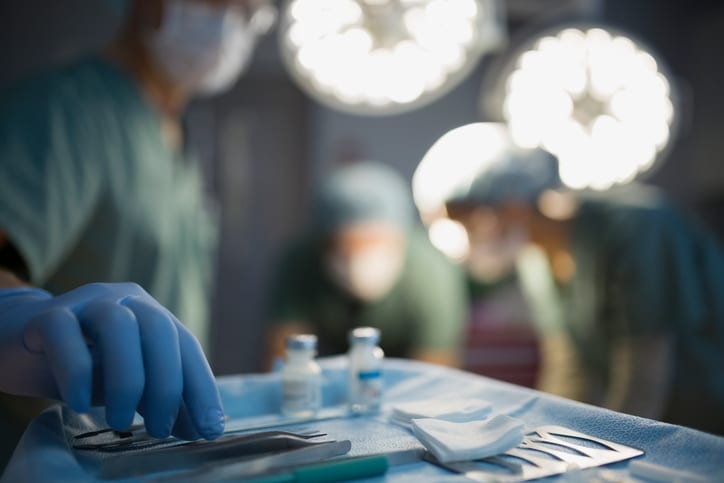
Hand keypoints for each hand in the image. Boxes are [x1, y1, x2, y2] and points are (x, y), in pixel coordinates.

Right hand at [0, 283, 224, 439]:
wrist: (20, 341)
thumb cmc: (84, 362)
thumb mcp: (128, 382)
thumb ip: (160, 399)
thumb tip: (201, 429)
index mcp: (152, 314)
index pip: (187, 346)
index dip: (202, 388)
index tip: (210, 428)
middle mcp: (126, 300)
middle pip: (159, 330)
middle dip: (166, 385)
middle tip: (160, 429)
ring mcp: (87, 302)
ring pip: (118, 326)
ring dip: (126, 379)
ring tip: (119, 421)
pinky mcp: (48, 315)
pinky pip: (64, 333)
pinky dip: (76, 370)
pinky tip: (78, 403)